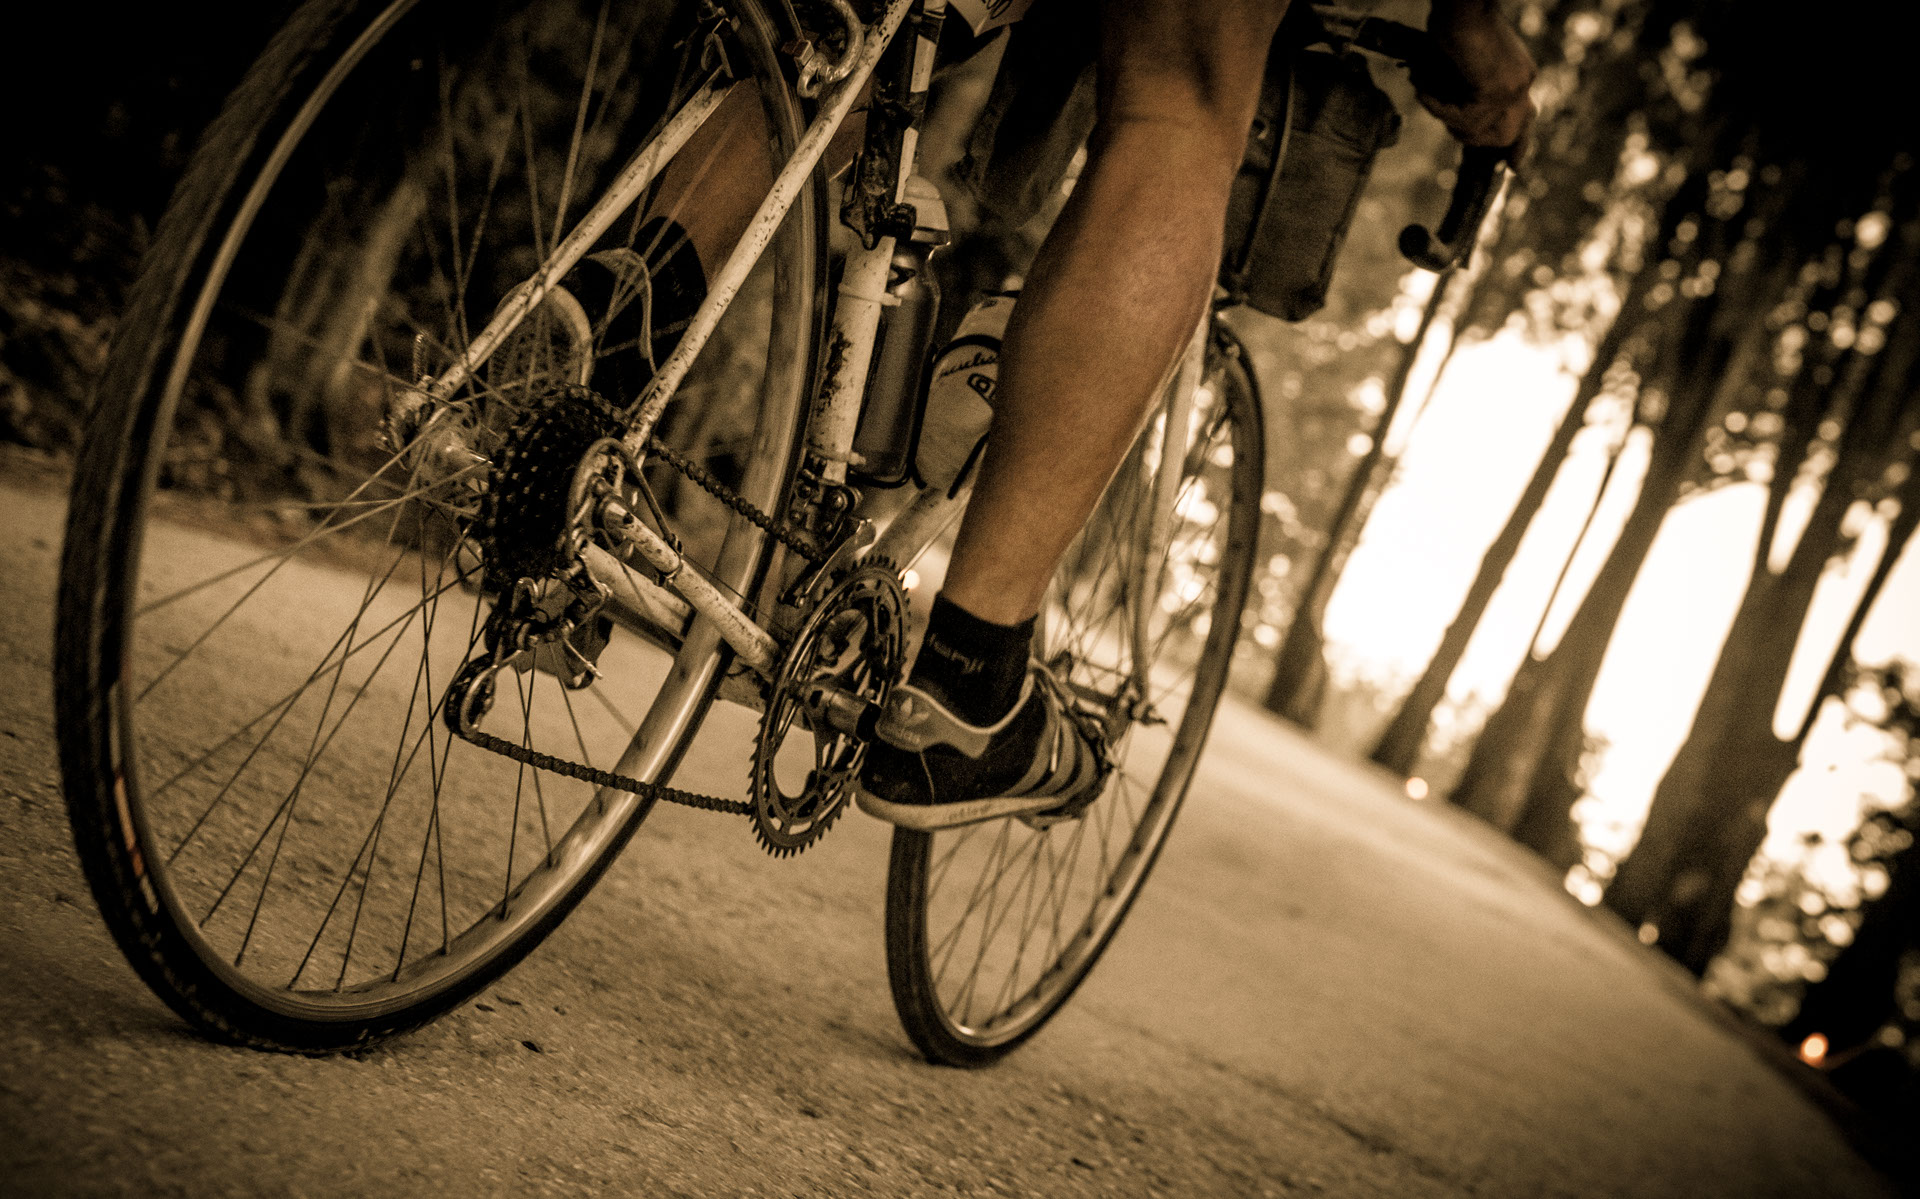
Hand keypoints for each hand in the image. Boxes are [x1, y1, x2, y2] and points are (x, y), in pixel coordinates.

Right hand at [1420, 1, 1536, 160]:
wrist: (1459, 4)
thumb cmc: (1453, 22)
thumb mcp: (1462, 64)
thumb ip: (1465, 89)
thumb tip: (1452, 118)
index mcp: (1519, 74)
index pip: (1525, 120)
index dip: (1519, 147)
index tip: (1514, 170)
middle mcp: (1523, 82)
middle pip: (1507, 135)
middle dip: (1472, 138)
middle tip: (1446, 124)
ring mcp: (1514, 87)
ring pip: (1480, 132)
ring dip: (1447, 117)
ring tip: (1427, 92)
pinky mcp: (1497, 90)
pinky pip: (1462, 119)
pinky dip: (1437, 107)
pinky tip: (1423, 86)